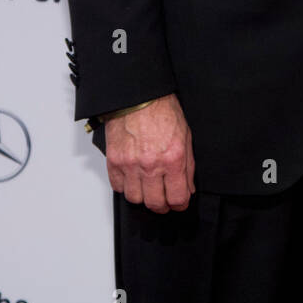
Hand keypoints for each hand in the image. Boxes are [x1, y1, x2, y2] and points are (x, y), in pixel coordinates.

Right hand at [105, 92, 194, 212]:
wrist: (139, 96)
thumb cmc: (163, 111)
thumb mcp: (186, 136)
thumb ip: (188, 166)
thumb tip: (187, 188)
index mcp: (173, 158)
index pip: (177, 197)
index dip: (180, 204)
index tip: (179, 203)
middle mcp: (151, 165)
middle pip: (155, 203)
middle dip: (162, 205)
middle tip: (164, 200)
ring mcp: (130, 164)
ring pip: (135, 199)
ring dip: (143, 197)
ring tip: (148, 188)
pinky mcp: (114, 161)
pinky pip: (118, 187)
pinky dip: (126, 187)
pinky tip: (133, 179)